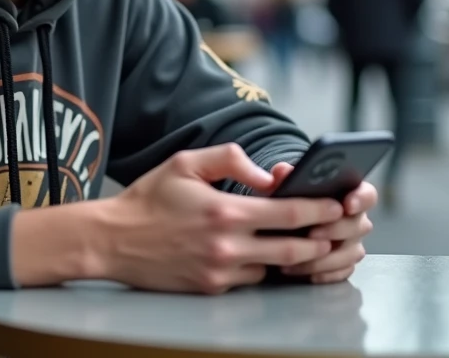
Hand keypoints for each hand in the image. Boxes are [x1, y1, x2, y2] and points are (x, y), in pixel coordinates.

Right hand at [94, 144, 344, 294]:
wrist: (111, 240)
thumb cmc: (149, 198)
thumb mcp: (187, 162)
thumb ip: (231, 159)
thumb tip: (268, 177)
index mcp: (225, 211)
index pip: (289, 214)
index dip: (320, 210)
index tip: (337, 204)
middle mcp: (227, 247)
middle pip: (293, 251)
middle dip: (319, 241)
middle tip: (333, 231)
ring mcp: (220, 272)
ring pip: (274, 269)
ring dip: (291, 257)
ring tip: (304, 241)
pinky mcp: (211, 288)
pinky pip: (249, 280)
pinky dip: (260, 267)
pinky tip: (259, 253)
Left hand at [267, 161, 376, 283]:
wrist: (282, 224)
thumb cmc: (291, 200)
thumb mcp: (285, 185)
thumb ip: (286, 177)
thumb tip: (281, 171)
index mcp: (349, 194)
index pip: (367, 194)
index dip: (360, 199)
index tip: (347, 204)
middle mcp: (356, 220)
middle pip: (359, 226)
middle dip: (335, 230)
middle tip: (312, 233)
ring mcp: (352, 244)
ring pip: (350, 253)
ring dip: (325, 257)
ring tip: (299, 257)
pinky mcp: (344, 265)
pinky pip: (341, 272)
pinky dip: (324, 274)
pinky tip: (305, 272)